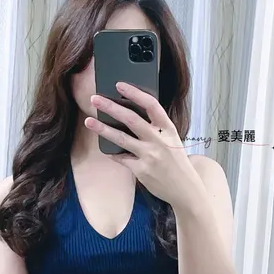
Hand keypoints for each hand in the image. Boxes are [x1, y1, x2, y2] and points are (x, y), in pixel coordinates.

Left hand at [87, 83, 202, 209]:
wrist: (185, 189)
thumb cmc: (176, 162)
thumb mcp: (172, 140)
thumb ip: (156, 129)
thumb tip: (131, 116)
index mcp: (168, 129)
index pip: (151, 104)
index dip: (134, 93)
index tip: (119, 85)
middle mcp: (159, 140)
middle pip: (131, 119)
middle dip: (111, 107)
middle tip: (95, 99)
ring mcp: (149, 155)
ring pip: (121, 138)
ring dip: (102, 129)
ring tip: (88, 121)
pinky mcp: (141, 170)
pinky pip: (121, 158)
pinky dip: (112, 153)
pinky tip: (105, 149)